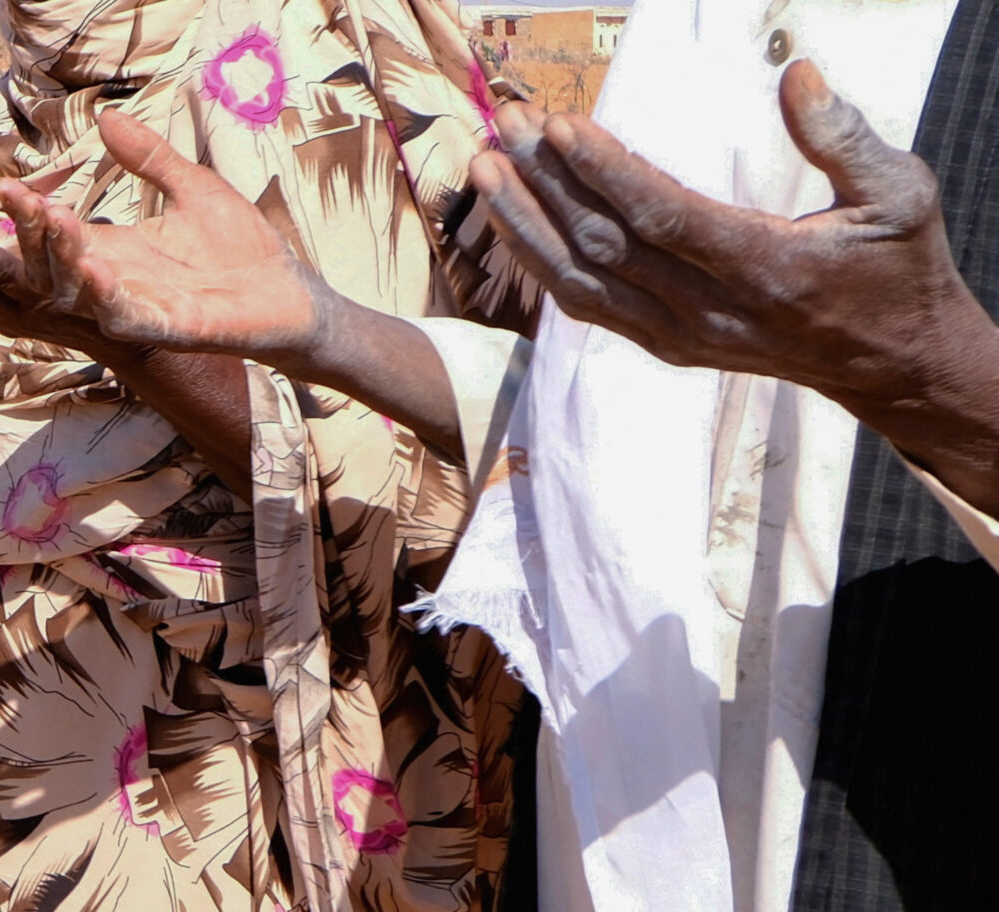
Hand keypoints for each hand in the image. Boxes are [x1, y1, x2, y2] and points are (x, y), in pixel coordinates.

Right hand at [0, 114, 325, 365]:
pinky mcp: (163, 328)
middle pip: (26, 274)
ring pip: (63, 292)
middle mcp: (104, 287)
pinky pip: (118, 311)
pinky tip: (85, 255)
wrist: (290, 296)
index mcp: (103, 256)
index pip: (33, 244)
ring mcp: (130, 310)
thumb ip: (147, 157)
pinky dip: (97, 286)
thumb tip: (109, 118)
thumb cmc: (242, 250)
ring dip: (41, 253)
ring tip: (26, 210)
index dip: (2, 222)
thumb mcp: (190, 187)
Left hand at [471, 62, 981, 405]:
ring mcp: (679, 335)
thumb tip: (797, 75)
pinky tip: (511, 220)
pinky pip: (585, 306)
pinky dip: (540, 263)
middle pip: (607, 245)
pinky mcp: (663, 345)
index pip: (665, 219)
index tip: (562, 128)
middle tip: (510, 125)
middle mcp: (710, 312)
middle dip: (548, 182)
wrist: (888, 361)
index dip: (607, 174)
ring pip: (581, 281)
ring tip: (487, 166)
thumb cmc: (895, 267)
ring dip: (528, 222)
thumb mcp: (899, 196)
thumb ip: (845, 138)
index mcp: (765, 270)